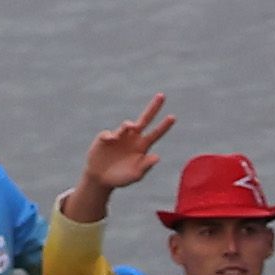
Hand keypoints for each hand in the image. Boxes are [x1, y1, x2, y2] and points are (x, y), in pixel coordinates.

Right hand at [68, 95, 173, 217]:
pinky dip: (111, 136)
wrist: (101, 178)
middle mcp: (132, 138)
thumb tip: (157, 157)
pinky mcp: (105, 137)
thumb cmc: (121, 178)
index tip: (173, 116)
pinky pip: (109, 134)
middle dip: (153, 108)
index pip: (156, 133)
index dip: (164, 126)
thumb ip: (145, 166)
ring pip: (126, 125)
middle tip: (162, 95)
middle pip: (144, 119)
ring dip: (129, 125)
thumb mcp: (135, 175)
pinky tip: (110, 141)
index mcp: (142, 147)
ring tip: (131, 127)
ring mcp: (119, 136)